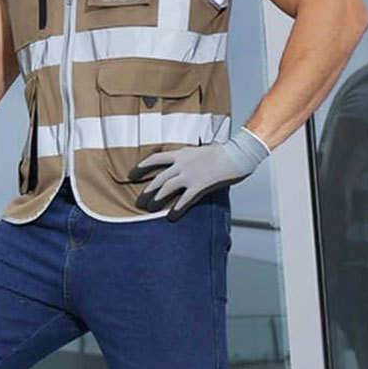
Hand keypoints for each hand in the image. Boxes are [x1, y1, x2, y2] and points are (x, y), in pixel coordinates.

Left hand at [130, 127, 269, 220]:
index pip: (155, 158)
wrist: (236, 155)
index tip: (131, 174)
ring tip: (149, 209)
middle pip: (158, 178)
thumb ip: (188, 159)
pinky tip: (171, 217)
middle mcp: (181, 164)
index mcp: (181, 154)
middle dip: (147, 190)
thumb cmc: (222, 152)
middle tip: (138, 201)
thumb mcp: (198, 151)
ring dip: (157, 200)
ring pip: (167, 188)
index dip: (141, 167)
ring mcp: (190, 175)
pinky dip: (177, 209)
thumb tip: (181, 165)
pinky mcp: (200, 186)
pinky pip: (185, 200)